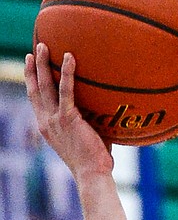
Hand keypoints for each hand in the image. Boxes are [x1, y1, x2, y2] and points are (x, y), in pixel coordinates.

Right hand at [24, 44, 113, 179]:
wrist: (93, 174)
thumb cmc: (95, 160)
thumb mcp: (86, 137)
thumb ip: (89, 123)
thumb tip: (106, 111)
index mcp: (46, 126)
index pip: (35, 99)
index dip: (31, 81)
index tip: (30, 65)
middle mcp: (46, 121)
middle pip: (35, 88)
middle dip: (33, 67)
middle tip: (35, 48)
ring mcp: (54, 119)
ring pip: (44, 86)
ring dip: (42, 64)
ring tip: (43, 45)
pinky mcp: (68, 118)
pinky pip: (66, 91)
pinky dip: (66, 73)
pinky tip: (70, 58)